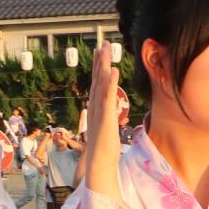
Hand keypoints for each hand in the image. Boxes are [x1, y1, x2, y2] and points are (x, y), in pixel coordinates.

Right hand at [83, 44, 125, 195]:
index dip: (98, 67)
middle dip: (100, 61)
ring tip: (107, 50)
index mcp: (96, 108)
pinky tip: (113, 71)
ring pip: (101, 85)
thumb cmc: (104, 149)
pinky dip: (110, 83)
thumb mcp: (107, 128)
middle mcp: (95, 107)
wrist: (99, 165)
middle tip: (103, 44)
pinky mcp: (105, 118)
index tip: (100, 52)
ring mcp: (99, 112)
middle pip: (97, 80)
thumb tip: (108, 111)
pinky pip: (108, 97)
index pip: (97, 84)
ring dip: (103, 66)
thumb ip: (106, 117)